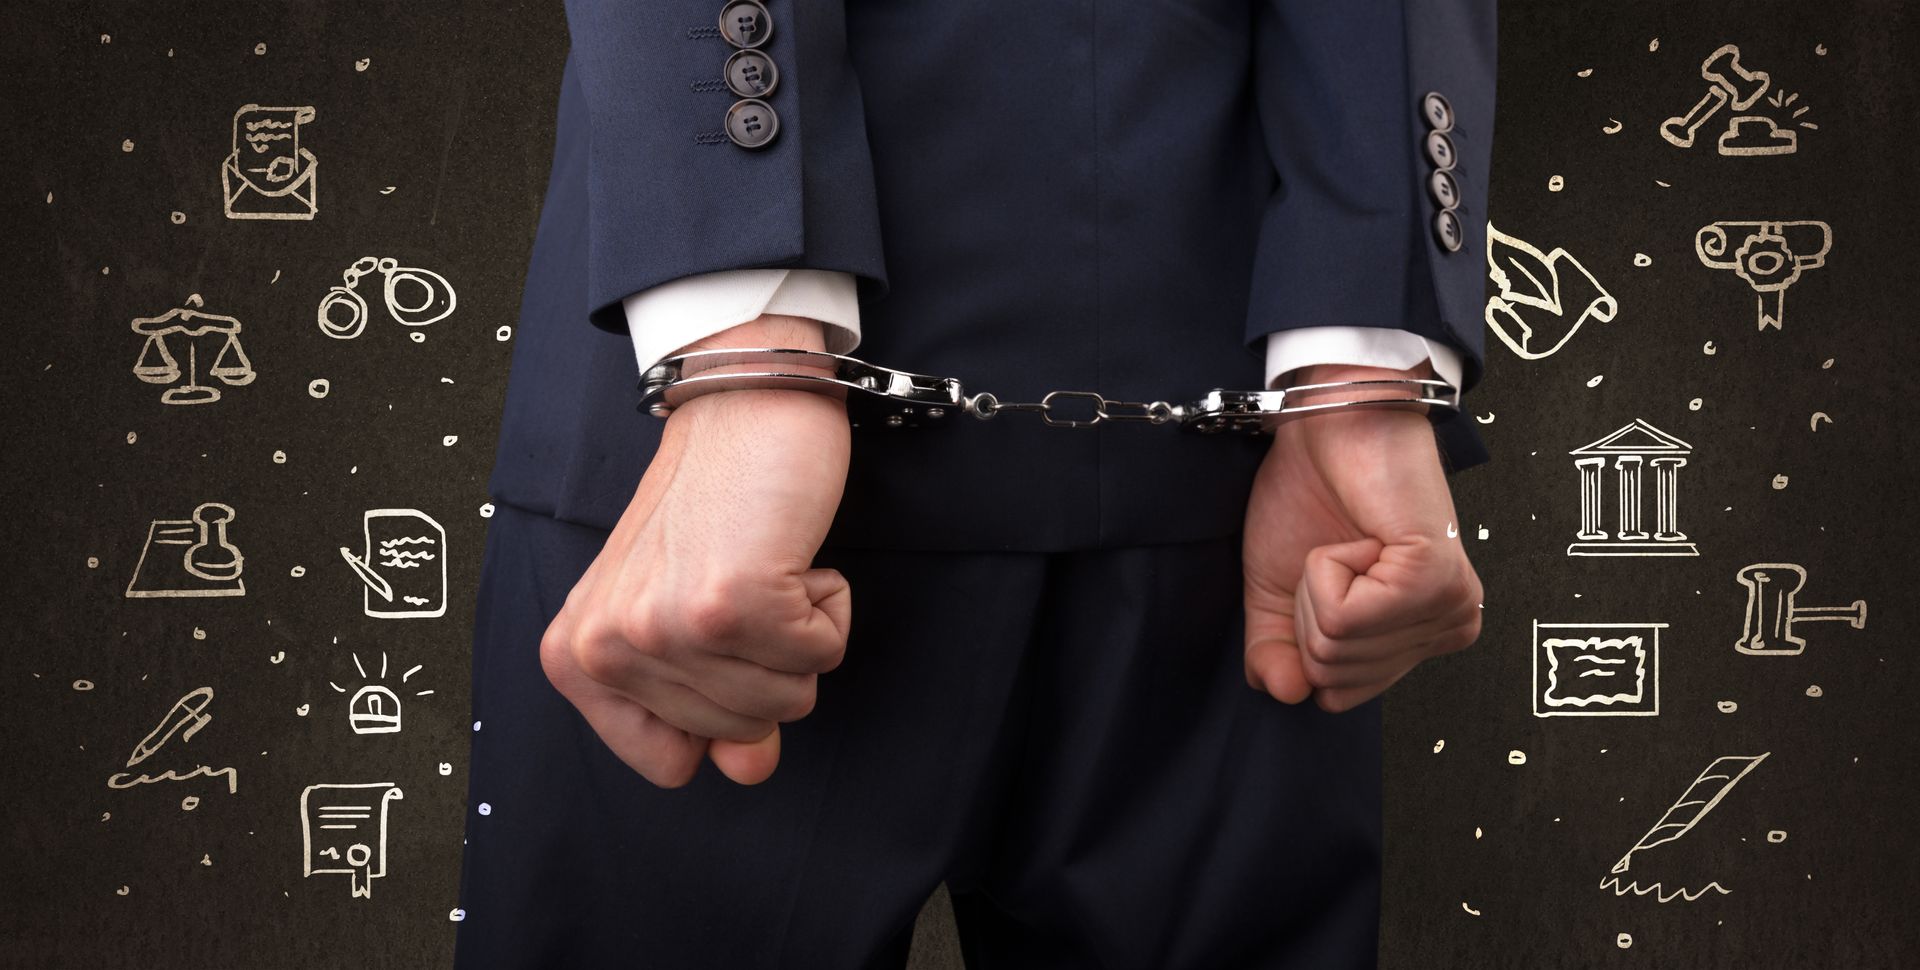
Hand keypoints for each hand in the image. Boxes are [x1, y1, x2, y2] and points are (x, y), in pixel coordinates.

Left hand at [539, 315, 852, 786]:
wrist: (739, 402)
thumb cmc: (714, 502)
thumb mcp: (685, 620)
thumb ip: (709, 709)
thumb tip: (747, 768)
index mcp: (577, 657)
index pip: (668, 762)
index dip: (716, 711)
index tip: (711, 637)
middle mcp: (609, 649)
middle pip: (736, 732)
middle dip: (764, 664)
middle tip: (742, 582)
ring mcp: (668, 627)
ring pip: (785, 700)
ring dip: (799, 633)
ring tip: (765, 565)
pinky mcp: (732, 604)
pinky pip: (821, 655)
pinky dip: (828, 606)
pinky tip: (791, 555)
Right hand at [1241, 363, 1482, 711]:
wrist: (1331, 422)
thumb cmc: (1313, 491)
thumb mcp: (1278, 592)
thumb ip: (1275, 652)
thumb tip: (1287, 692)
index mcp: (1420, 636)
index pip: (1338, 695)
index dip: (1304, 637)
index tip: (1323, 573)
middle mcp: (1448, 626)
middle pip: (1334, 679)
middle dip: (1307, 613)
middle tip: (1334, 553)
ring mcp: (1448, 605)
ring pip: (1338, 651)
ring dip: (1317, 585)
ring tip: (1348, 538)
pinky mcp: (1435, 579)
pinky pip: (1346, 616)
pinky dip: (1325, 569)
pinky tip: (1359, 534)